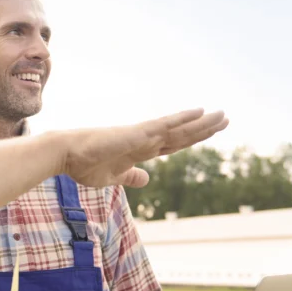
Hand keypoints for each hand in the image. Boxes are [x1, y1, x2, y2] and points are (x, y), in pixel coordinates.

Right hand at [59, 109, 228, 187]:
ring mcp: (142, 135)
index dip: (192, 139)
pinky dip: (182, 119)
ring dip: (201, 123)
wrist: (66, 155)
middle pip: (182, 135)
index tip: (210, 132)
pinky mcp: (136, 133)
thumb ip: (132, 177)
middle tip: (225, 118)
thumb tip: (146, 178)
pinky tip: (198, 112)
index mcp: (140, 151)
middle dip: (204, 129)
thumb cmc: (84, 165)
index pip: (173, 145)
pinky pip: (164, 125)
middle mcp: (145, 140)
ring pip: (178, 129)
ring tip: (222, 115)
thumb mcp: (114, 177)